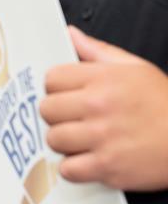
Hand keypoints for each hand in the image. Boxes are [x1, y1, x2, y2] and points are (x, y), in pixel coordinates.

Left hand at [40, 26, 167, 190]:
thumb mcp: (135, 67)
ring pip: (54, 139)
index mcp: (102, 80)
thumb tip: (71, 35)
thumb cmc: (165, 104)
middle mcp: (99, 107)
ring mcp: (102, 138)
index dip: (56, 88)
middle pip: (47, 109)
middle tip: (71, 118)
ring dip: (63, 142)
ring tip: (79, 139)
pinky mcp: (108, 167)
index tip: (65, 94)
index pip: (51, 79)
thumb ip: (97, 50)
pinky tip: (86, 160)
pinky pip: (69, 169)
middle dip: (56, 114)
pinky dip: (74, 169)